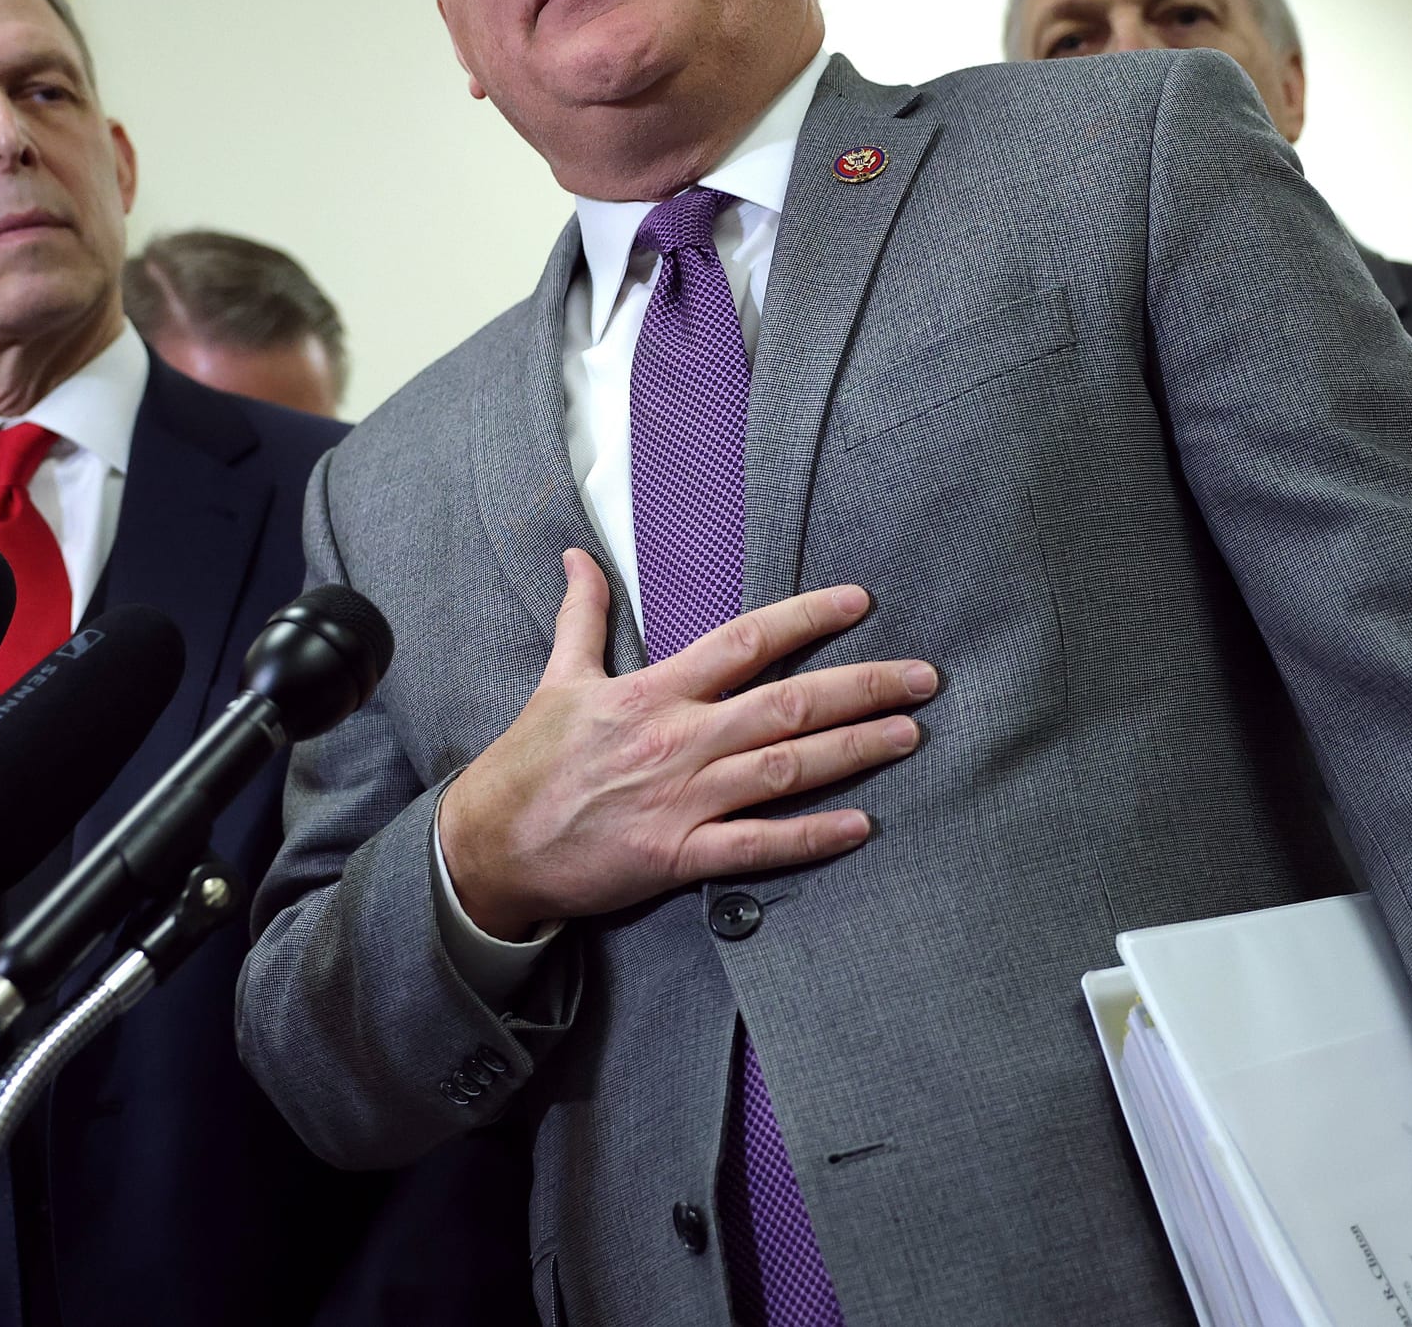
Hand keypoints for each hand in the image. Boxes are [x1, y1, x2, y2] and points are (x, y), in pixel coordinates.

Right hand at [438, 550, 934, 939]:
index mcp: (652, 692)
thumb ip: (582, 617)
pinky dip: (809, 837)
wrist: (488, 847)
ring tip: (908, 734)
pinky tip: (860, 826)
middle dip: (860, 686)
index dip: (805, 617)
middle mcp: (676, 740)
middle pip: (785, 703)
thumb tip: (578, 555)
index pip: (743, 641)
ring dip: (853, 750)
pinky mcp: (675, 855)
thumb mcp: (558, 679)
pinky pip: (756, 845)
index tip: (859, 602)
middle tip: (923, 677)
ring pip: (783, 769)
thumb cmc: (527, 764)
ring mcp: (680, 799)